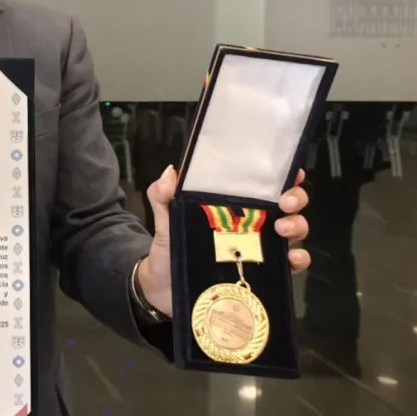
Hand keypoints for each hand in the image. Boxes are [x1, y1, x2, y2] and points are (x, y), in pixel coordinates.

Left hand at [138, 166, 310, 316]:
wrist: (164, 292)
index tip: (290, 171)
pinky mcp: (265, 275)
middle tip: (285, 202)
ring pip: (294, 231)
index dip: (281, 175)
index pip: (261, 185)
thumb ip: (163, 197)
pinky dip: (299, 260)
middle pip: (287, 205)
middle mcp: (252, 224)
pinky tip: (291, 258)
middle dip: (295, 198)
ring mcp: (261, 249)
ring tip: (282, 229)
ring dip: (297, 226)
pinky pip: (291, 265)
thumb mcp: (165, 221)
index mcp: (231, 206)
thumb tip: (171, 172)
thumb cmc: (169, 250)